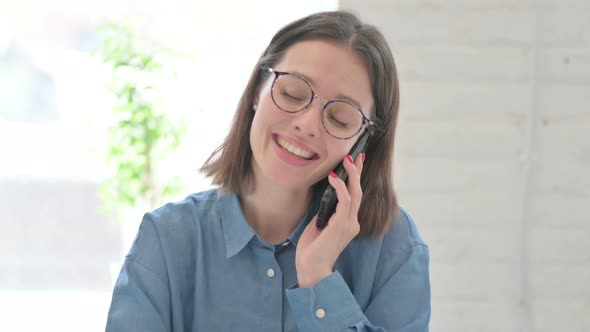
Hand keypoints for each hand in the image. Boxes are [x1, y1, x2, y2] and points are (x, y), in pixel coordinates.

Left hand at [295, 153, 364, 287]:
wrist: (310, 268)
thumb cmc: (312, 249)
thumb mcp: (318, 224)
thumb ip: (325, 211)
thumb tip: (325, 194)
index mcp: (348, 222)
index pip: (354, 196)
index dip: (356, 178)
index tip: (356, 161)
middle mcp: (352, 222)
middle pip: (359, 191)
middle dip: (357, 172)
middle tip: (356, 155)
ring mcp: (349, 224)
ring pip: (355, 194)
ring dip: (351, 175)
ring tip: (347, 161)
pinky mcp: (342, 226)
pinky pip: (345, 202)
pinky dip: (340, 188)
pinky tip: (334, 178)